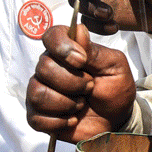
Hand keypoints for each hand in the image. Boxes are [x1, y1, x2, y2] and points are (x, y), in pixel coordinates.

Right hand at [26, 23, 136, 140]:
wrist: (116, 119)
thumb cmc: (115, 89)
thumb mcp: (115, 67)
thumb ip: (95, 51)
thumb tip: (78, 30)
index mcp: (68, 51)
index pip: (51, 36)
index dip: (62, 47)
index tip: (81, 61)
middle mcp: (49, 68)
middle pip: (43, 68)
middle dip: (73, 82)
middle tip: (90, 87)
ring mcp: (41, 91)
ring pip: (37, 93)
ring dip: (66, 102)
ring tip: (82, 103)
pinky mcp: (38, 115)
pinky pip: (36, 118)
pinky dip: (59, 121)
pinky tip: (72, 119)